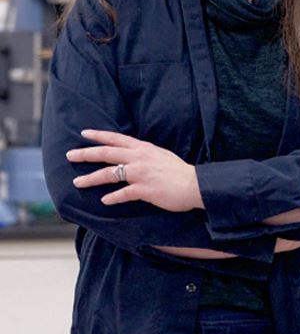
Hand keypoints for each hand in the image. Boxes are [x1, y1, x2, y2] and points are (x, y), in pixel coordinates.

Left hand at [67, 129, 202, 211]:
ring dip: (91, 178)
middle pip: (107, 153)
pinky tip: (104, 200)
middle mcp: (140, 158)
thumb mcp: (161, 156)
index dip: (99, 135)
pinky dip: (112, 198)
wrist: (194, 184)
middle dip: (86, 154)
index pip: (117, 138)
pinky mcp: (144, 189)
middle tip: (70, 155)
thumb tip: (131, 156)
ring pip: (109, 173)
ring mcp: (141, 173)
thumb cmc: (179, 171)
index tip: (84, 133)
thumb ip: (144, 155)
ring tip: (77, 183)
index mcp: (144, 148)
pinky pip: (123, 194)